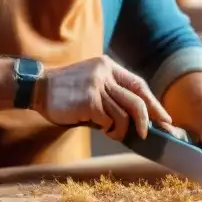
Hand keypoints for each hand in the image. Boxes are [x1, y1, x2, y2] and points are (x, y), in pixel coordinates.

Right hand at [33, 56, 170, 140]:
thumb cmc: (65, 92)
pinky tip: (99, 128)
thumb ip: (111, 95)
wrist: (37, 87)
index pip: (138, 84)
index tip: (164, 118)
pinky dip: (107, 128)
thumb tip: (136, 120)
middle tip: (146, 134)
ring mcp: (97, 86)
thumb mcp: (91, 84)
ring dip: (120, 130)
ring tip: (111, 132)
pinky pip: (108, 121)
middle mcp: (105, 74)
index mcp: (108, 66)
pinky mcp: (89, 101)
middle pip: (137, 101)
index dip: (153, 103)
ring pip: (124, 114)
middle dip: (146, 121)